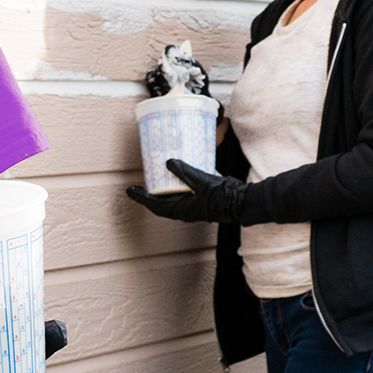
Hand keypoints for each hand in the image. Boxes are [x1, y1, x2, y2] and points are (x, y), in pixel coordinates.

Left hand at [125, 159, 244, 222]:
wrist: (242, 201)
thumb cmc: (223, 196)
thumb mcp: (202, 182)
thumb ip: (185, 172)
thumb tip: (168, 162)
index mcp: (182, 210)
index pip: (156, 206)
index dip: (141, 198)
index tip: (130, 190)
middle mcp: (185, 209)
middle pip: (162, 201)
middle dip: (150, 192)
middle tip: (140, 180)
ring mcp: (193, 203)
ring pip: (172, 195)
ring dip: (163, 186)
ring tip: (156, 173)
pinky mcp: (200, 196)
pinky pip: (183, 190)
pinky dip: (177, 182)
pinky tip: (177, 170)